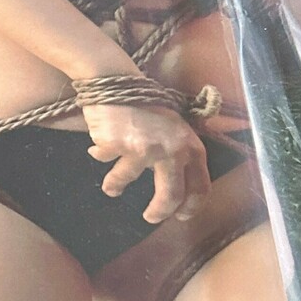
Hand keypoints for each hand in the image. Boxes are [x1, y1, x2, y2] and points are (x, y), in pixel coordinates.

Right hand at [84, 103, 210, 224]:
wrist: (116, 82)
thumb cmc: (146, 104)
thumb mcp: (174, 127)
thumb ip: (179, 153)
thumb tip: (178, 189)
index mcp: (190, 145)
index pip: (200, 186)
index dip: (191, 206)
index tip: (181, 215)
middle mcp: (171, 149)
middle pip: (170, 195)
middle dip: (158, 212)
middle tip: (151, 218)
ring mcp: (143, 149)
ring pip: (125, 181)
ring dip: (114, 185)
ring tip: (111, 187)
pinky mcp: (117, 147)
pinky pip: (105, 160)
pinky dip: (100, 155)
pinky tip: (101, 146)